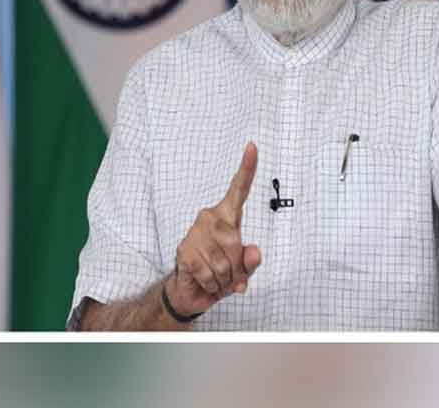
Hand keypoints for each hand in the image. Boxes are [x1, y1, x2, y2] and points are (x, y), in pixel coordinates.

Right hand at [166, 142, 262, 317]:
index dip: (247, 168)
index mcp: (226, 217)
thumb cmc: (219, 275)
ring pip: (223, 263)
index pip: (238, 190)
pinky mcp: (184, 250)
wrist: (189, 291)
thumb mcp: (242, 271)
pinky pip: (209, 273)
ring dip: (224, 279)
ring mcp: (194, 233)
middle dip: (236, 268)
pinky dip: (212, 285)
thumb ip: (251, 261)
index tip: (253, 146)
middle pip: (235, 244)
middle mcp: (209, 219)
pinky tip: (205, 281)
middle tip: (229, 276)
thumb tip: (254, 251)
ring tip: (215, 279)